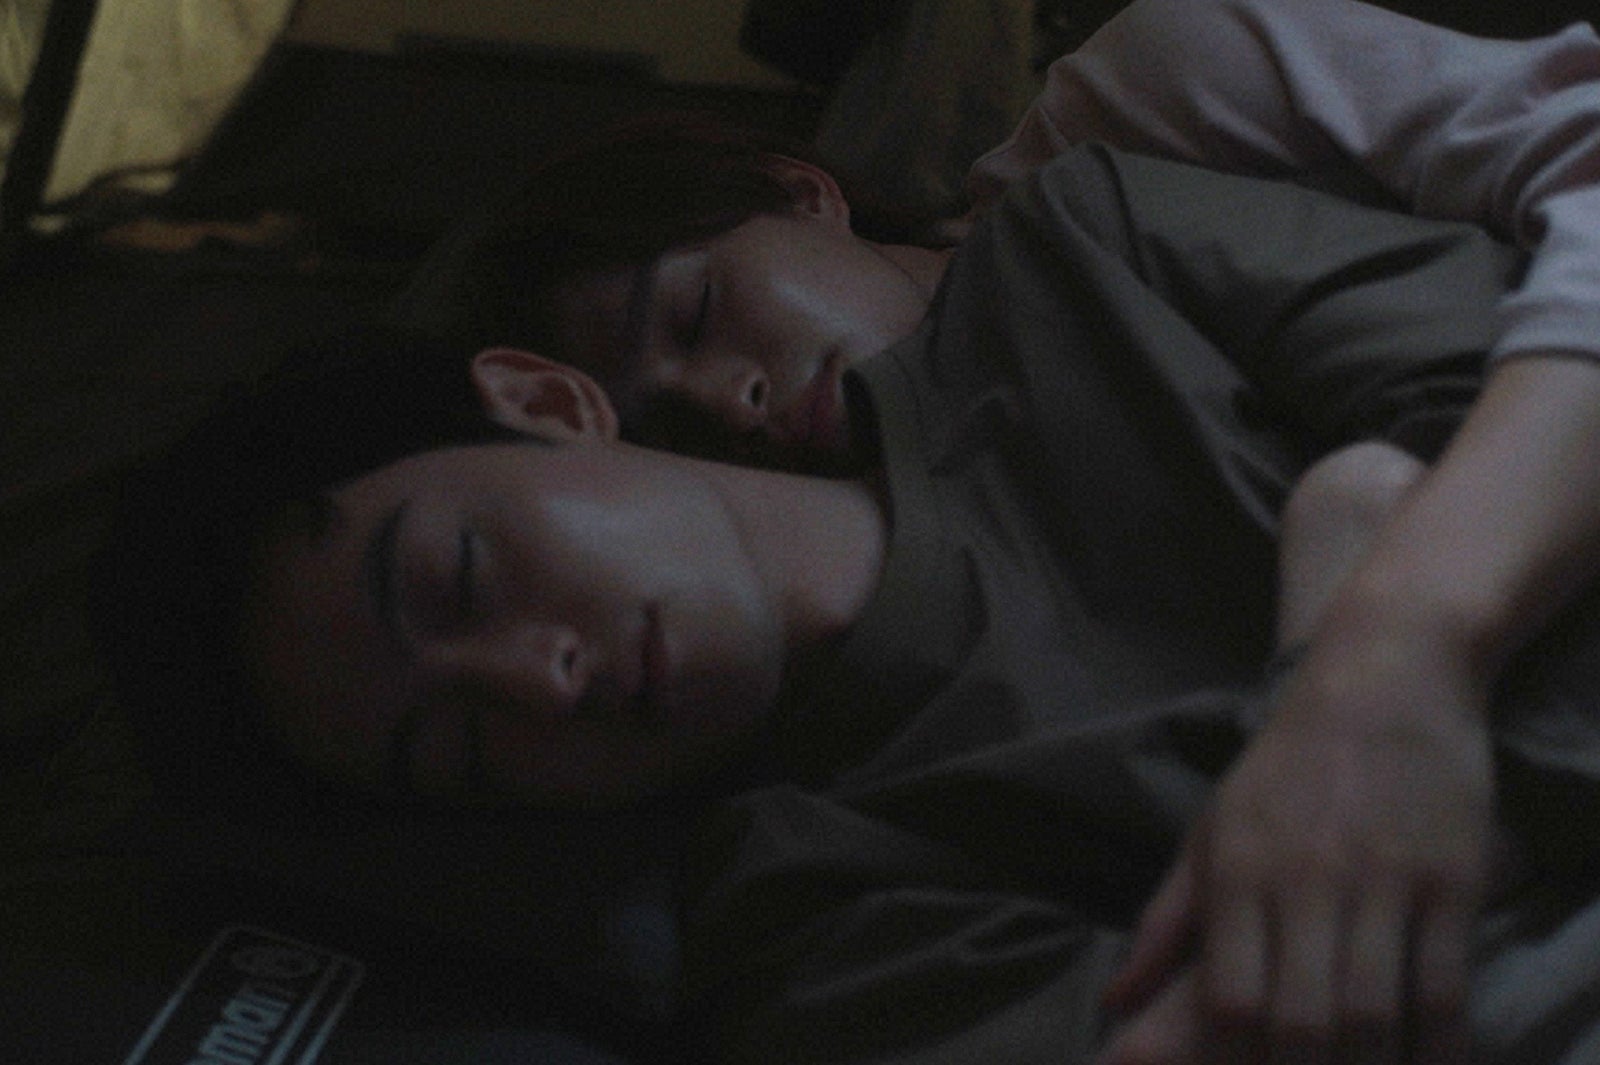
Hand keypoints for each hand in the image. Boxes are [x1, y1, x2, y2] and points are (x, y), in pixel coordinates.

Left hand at [1101, 642, 1495, 1063]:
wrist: (1382, 677)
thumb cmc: (1285, 766)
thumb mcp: (1210, 831)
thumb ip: (1165, 922)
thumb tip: (1112, 1001)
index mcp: (1237, 872)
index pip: (1228, 998)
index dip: (1231, 1063)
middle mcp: (1304, 880)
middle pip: (1299, 1019)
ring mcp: (1381, 881)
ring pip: (1372, 1011)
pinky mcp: (1450, 880)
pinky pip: (1444, 985)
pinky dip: (1437, 1044)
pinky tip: (1424, 1064)